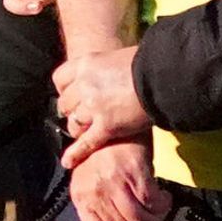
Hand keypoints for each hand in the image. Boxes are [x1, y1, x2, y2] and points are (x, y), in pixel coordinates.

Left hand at [52, 42, 148, 157]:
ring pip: (74, 124)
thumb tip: (104, 76)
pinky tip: (68, 162)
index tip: (73, 93)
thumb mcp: (115, 58)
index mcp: (84, 65)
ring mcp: (94, 107)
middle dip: (73, 111)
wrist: (161, 74)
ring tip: (89, 130)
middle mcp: (84, 86)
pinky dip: (76, 153)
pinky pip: (86, 143)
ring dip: (79, 128)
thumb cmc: (145, 63)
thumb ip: (102, 69)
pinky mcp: (107, 127)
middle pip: (66, 104)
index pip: (60, 79)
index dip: (66, 89)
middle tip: (84, 114)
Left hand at [67, 138, 159, 220]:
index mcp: (81, 196)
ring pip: (139, 219)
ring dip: (153, 220)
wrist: (112, 119)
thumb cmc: (101, 151)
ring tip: (158, 212)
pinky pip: (151, 202)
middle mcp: (95, 192)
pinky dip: (162, 205)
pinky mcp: (134, 173)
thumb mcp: (89, 178)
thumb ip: (96, 202)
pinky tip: (165, 199)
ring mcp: (114, 183)